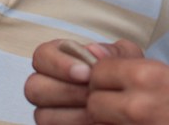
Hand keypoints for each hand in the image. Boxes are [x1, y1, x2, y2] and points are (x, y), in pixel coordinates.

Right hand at [26, 39, 141, 124]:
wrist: (134, 97)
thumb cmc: (125, 71)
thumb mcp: (124, 57)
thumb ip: (111, 52)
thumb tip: (93, 51)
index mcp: (57, 57)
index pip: (42, 55)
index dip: (59, 64)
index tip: (86, 72)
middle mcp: (46, 83)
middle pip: (34, 87)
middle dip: (66, 91)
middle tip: (91, 94)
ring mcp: (48, 109)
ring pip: (42, 114)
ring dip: (72, 113)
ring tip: (97, 110)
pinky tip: (97, 121)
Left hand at [85, 58, 168, 124]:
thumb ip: (134, 67)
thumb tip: (98, 54)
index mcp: (149, 76)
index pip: (97, 72)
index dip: (102, 77)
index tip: (110, 81)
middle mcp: (140, 103)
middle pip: (93, 101)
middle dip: (100, 101)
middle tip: (117, 102)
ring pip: (100, 121)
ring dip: (109, 118)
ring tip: (128, 116)